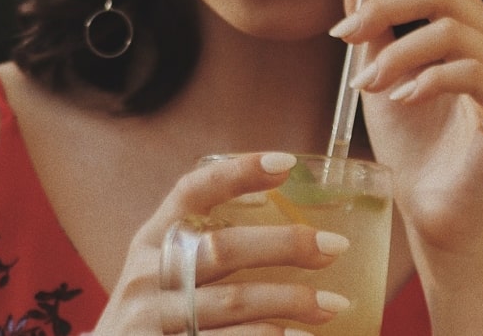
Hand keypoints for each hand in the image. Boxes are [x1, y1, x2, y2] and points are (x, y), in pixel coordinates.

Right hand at [90, 152, 350, 334]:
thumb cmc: (156, 315)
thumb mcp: (165, 273)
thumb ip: (209, 251)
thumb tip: (301, 237)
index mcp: (152, 239)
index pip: (192, 191)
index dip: (237, 173)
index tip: (287, 163)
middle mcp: (147, 274)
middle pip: (223, 248)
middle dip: (285, 245)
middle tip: (335, 247)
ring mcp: (152, 318)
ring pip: (231, 302)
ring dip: (290, 301)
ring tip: (334, 305)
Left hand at [331, 0, 482, 254]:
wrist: (431, 214)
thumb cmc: (410, 146)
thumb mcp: (380, 72)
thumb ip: (374, 24)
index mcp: (475, 31)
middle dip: (386, 3)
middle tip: (342, 33)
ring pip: (455, 31)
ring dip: (397, 51)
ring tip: (366, 83)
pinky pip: (472, 74)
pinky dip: (428, 79)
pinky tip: (401, 99)